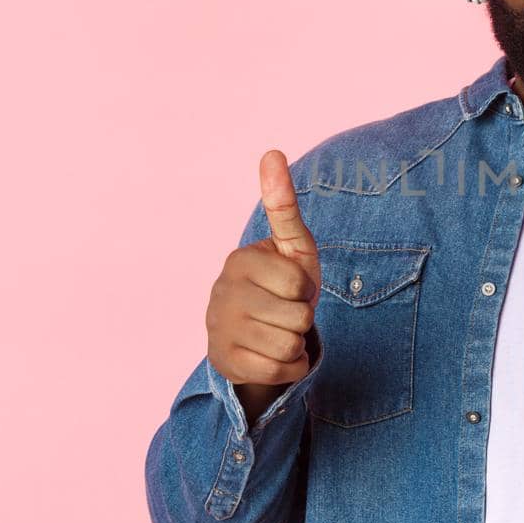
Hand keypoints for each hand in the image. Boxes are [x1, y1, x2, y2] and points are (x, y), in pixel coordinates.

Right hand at [205, 149, 322, 418]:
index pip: (298, 283)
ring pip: (287, 345)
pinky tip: (273, 354)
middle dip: (302, 319)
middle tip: (284, 312)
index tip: (290, 286)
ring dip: (295, 343)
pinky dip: (288, 368)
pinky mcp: (223, 362)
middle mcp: (222, 292)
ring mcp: (218, 328)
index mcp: (239, 260)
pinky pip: (278, 371)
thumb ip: (283, 205)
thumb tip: (271, 151)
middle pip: (296, 317)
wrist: (253, 335)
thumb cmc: (280, 284)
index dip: (305, 288)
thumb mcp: (290, 246)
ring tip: (278, 331)